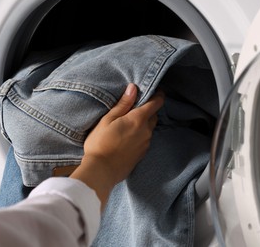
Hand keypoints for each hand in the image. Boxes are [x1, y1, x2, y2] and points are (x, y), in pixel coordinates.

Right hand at [70, 83, 164, 210]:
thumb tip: (133, 88)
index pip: (156, 103)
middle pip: (154, 115)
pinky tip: (128, 137)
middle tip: (136, 106)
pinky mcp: (142, 154)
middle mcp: (146, 131)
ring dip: (144, 123)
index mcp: (138, 119)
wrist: (101, 171)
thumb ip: (123, 104)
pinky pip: (145, 139)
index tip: (155, 91)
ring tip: (129, 122)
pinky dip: (140, 134)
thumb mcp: (108, 119)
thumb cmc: (101, 143)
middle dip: (148, 109)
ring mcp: (145, 144)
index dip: (158, 95)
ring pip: (149, 128)